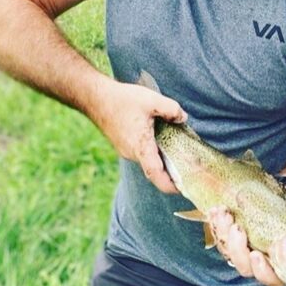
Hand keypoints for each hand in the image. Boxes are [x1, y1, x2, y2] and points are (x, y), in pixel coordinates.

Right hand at [91, 76, 185, 193]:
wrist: (94, 98)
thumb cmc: (121, 99)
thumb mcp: (152, 100)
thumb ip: (171, 109)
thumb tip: (183, 118)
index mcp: (140, 147)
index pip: (156, 175)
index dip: (171, 185)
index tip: (184, 188)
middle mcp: (132, 153)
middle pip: (155, 169)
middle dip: (172, 170)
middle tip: (191, 166)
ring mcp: (126, 150)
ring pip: (148, 159)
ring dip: (163, 157)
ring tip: (179, 149)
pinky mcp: (123, 144)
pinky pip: (142, 152)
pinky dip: (153, 150)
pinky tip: (161, 136)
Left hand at [207, 178, 285, 285]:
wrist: (284, 196)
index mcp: (284, 262)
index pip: (272, 279)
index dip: (262, 271)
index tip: (256, 255)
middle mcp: (263, 262)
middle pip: (245, 268)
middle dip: (237, 249)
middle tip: (236, 227)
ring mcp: (246, 252)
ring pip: (229, 254)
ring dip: (223, 235)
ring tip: (223, 212)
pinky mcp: (233, 240)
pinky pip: (221, 240)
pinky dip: (216, 226)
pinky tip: (216, 211)